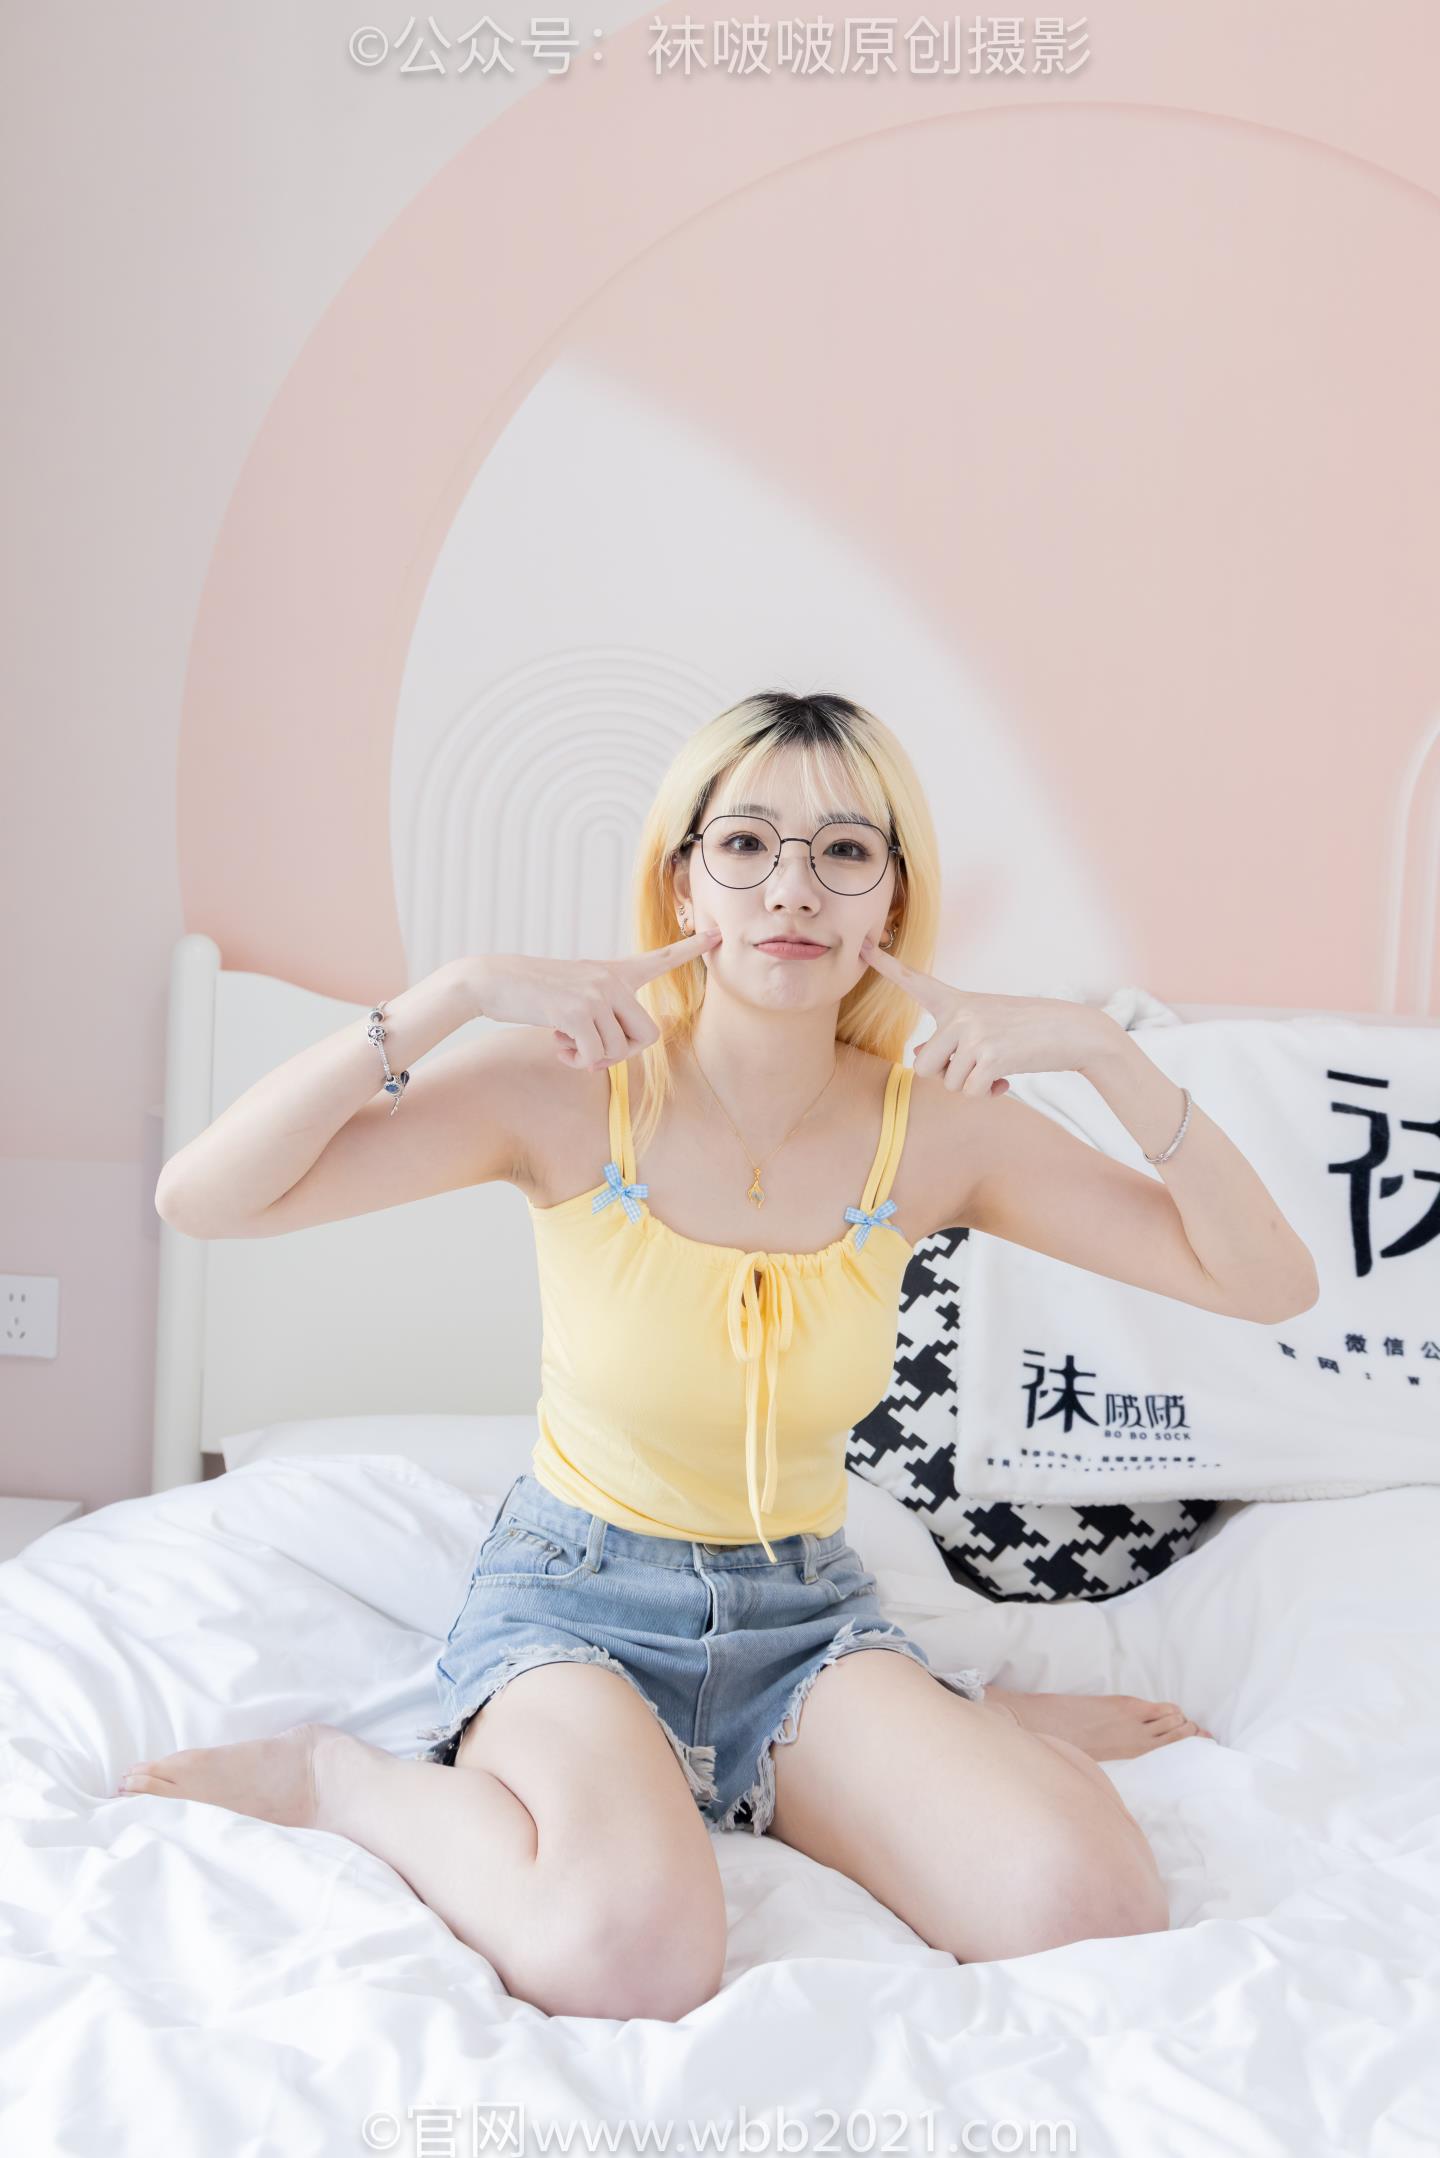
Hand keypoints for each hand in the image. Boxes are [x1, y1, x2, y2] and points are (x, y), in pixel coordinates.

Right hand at [470, 929, 721, 1069]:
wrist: (492, 981)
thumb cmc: (533, 993)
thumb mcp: (573, 995)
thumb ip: (600, 1019)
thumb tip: (607, 1058)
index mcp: (613, 972)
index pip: (659, 958)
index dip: (691, 948)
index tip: (717, 935)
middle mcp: (611, 980)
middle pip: (647, 1035)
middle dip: (622, 1054)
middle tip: (591, 1052)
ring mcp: (596, 995)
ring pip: (620, 1050)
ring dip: (593, 1059)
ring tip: (566, 1043)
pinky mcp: (577, 1013)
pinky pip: (595, 1056)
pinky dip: (577, 1061)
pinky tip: (557, 1045)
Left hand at [858, 931, 1118, 1094]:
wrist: (1073, 1032)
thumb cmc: (1026, 1031)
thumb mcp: (985, 1026)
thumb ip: (948, 1040)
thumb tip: (916, 1059)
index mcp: (957, 1001)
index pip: (914, 980)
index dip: (884, 964)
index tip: (861, 945)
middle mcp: (961, 1014)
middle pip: (923, 1066)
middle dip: (947, 1077)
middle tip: (976, 1067)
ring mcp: (975, 1034)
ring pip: (948, 1082)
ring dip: (972, 1085)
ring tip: (997, 1068)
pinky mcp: (991, 1056)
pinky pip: (971, 1092)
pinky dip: (989, 1094)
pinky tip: (1006, 1080)